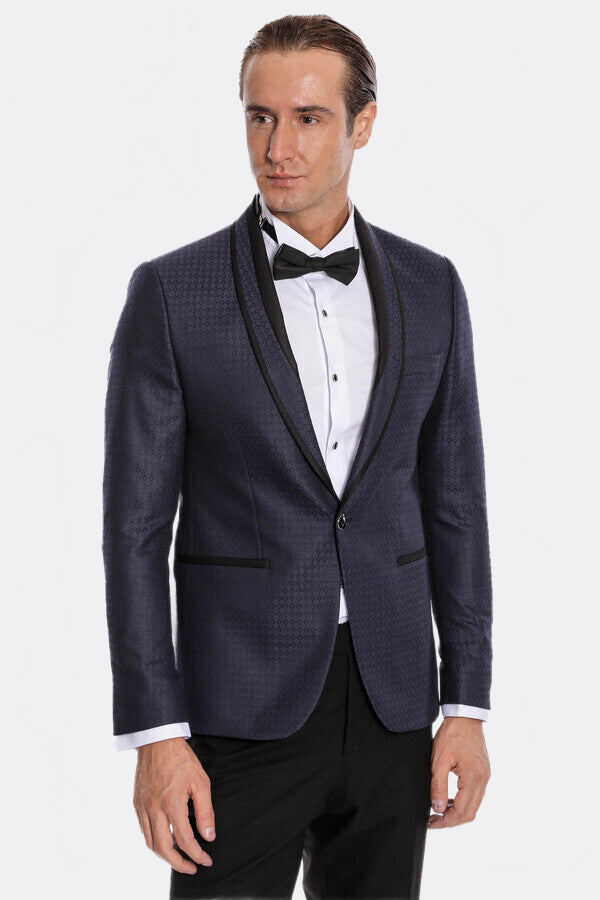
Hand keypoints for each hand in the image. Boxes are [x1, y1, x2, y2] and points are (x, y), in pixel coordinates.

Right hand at [133, 736, 215, 873]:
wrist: (157, 740)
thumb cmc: (181, 758)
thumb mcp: (201, 781)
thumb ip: (205, 811)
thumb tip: (209, 836)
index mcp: (171, 803)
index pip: (184, 840)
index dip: (196, 854)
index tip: (206, 860)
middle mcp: (154, 808)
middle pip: (163, 848)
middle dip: (179, 864)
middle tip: (192, 867)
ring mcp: (143, 806)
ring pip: (150, 843)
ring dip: (165, 856)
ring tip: (179, 859)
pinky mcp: (137, 803)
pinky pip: (143, 830)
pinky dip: (154, 841)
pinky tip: (165, 840)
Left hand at [427, 717, 490, 828]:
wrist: (465, 716)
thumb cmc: (452, 734)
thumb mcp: (439, 760)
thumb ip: (439, 786)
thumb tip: (438, 809)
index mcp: (474, 778)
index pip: (462, 811)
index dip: (446, 821)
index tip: (432, 823)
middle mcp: (484, 780)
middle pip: (470, 813)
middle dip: (451, 821)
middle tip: (433, 822)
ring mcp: (485, 777)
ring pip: (473, 806)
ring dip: (457, 812)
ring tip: (438, 812)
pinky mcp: (483, 772)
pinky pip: (475, 795)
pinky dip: (462, 802)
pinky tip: (449, 799)